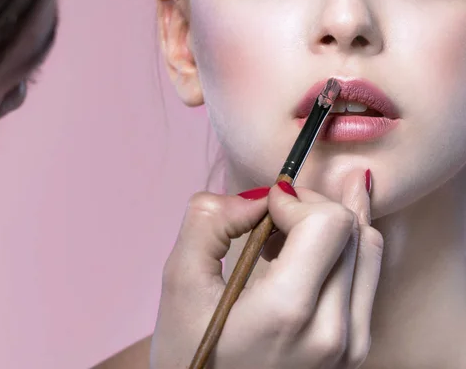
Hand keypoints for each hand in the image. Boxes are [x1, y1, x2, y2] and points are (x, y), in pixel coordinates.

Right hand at [150, 170, 383, 368]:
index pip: (331, 223)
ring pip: (369, 249)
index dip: (297, 199)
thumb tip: (258, 196)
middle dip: (312, 206)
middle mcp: (334, 332)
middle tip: (272, 214)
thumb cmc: (190, 352)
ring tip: (286, 232)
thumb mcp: (180, 279)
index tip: (264, 206)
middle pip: (354, 230)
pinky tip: (302, 252)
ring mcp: (352, 346)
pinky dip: (339, 250)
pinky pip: (366, 277)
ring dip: (329, 225)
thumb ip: (210, 220)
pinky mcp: (356, 349)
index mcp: (289, 312)